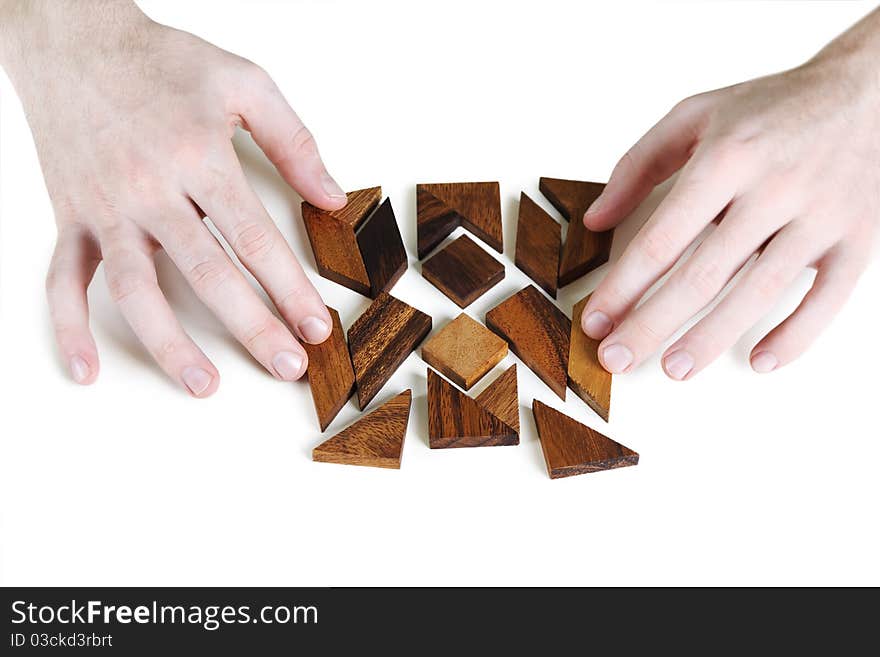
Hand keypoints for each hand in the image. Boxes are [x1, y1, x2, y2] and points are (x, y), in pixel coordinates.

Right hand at [0, 1, 345, 395]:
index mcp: (198, 157)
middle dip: (252, 325)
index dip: (290, 287)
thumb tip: (333, 197)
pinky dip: (69, 327)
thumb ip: (293, 142)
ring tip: (204, 385)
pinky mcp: (72, 218)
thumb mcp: (244, 82)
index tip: (316, 325)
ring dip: (169, 343)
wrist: (74, 39)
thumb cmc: (163, 62)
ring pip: (135, 289)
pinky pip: (62, 280)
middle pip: (207, 273)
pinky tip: (86, 369)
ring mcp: (106, 209)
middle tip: (286, 365)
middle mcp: (150, 189)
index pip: (254, 238)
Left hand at [580, 11, 878, 379]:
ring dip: (711, 338)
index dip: (623, 286)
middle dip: (652, 324)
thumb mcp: (694, 116)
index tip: (595, 320)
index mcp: (726, 158)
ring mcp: (819, 217)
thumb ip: (638, 165)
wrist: (867, 90)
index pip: (662, 238)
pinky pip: (827, 297)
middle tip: (617, 358)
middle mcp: (773, 189)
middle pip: (702, 275)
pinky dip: (795, 334)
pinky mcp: (857, 237)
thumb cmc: (772, 108)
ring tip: (672, 369)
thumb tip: (595, 220)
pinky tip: (759, 360)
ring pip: (758, 292)